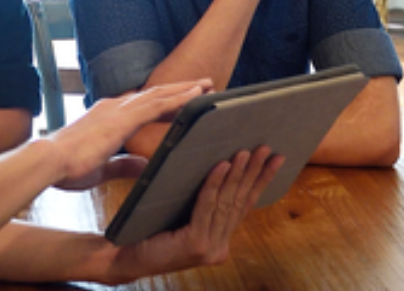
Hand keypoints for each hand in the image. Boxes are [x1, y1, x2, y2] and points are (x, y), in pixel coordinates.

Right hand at [47, 81, 208, 184]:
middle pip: (154, 94)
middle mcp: (114, 106)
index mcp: (108, 116)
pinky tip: (194, 95)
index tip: (183, 99)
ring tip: (207, 85)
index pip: (142, 106)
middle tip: (203, 85)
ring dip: (185, 89)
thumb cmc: (68, 167)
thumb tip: (145, 167)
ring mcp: (119, 110)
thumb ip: (125, 165)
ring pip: (160, 95)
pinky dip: (178, 98)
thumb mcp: (104, 167)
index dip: (165, 102)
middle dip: (179, 90)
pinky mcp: (123, 118)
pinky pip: (157, 105)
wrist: (50, 162)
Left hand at [111, 147, 282, 279]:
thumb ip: (204, 203)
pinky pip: (207, 206)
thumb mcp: (184, 214)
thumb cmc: (151, 230)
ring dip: (238, 174)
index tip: (276, 158)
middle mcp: (219, 246)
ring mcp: (210, 248)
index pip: (245, 205)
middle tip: (266, 148)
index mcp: (220, 239)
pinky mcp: (196, 244)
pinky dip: (214, 184)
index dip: (261, 180)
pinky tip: (222, 165)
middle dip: (255, 172)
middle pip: (240, 201)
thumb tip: (221, 163)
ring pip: (226, 202)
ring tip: (247, 152)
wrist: (127, 256)